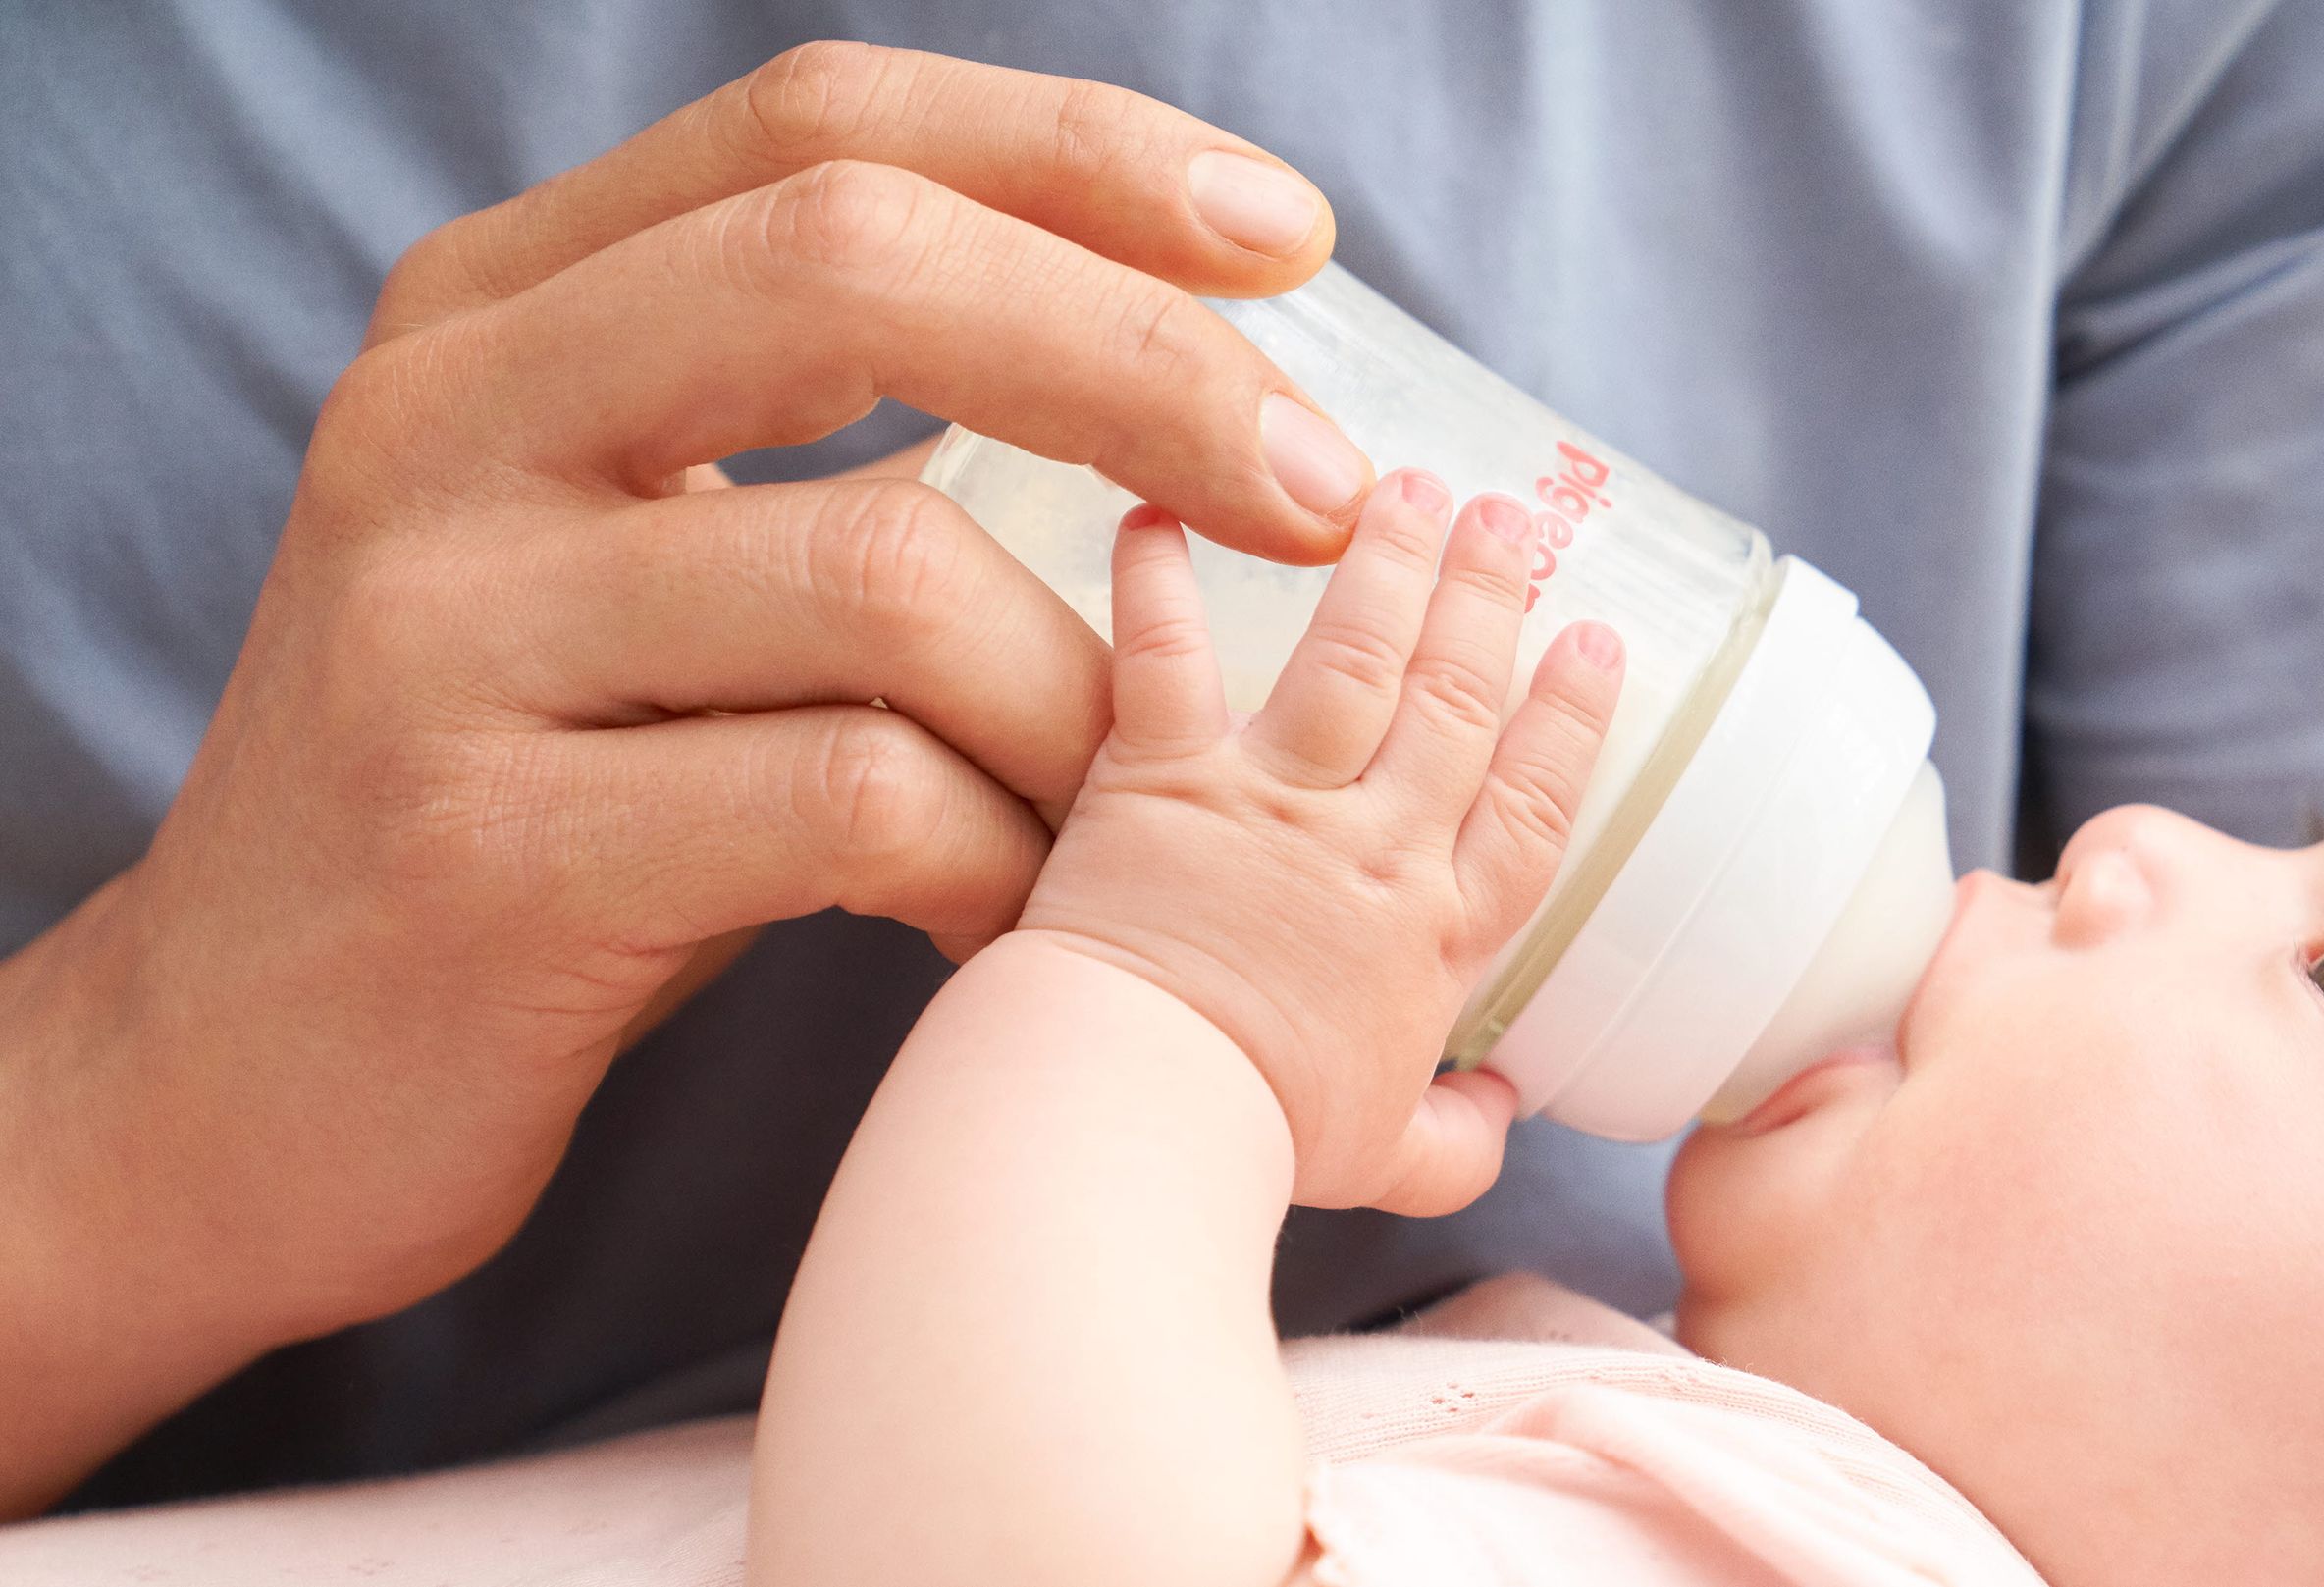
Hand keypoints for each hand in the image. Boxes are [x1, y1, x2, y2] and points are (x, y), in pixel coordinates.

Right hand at [1, 43, 1375, 1512]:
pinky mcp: (485, 851)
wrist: (232, 1086)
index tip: (1293, 236)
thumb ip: (836, 450)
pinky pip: (854, 802)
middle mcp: (447, 422)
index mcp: (500, 310)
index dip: (1079, 155)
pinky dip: (1008, 859)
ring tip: (1153, 800)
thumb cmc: (538, 807)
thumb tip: (1207, 385)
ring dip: (1092, 694)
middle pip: (859, 269)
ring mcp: (445, 632)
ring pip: (887, 570)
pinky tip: (1033, 916)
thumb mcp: (644, 570)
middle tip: (1324, 499)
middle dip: (1147, 369)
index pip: (821, 129)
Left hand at [1016, 476, 1621, 1215]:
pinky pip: (1168, 654)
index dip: (1571, 717)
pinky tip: (1160, 508)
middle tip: (1514, 513)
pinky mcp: (1162, 777)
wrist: (1143, 1111)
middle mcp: (1374, 849)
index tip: (1597, 641)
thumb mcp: (1387, 1159)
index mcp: (1438, 935)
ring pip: (1352, 654)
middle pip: (1457, 700)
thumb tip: (1500, 1121)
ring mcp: (1271, 801)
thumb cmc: (1258, 1141)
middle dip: (1492, 597)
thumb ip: (1455, 1140)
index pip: (1531, 803)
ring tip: (1408, 484)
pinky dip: (1161, 577)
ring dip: (1386, 560)